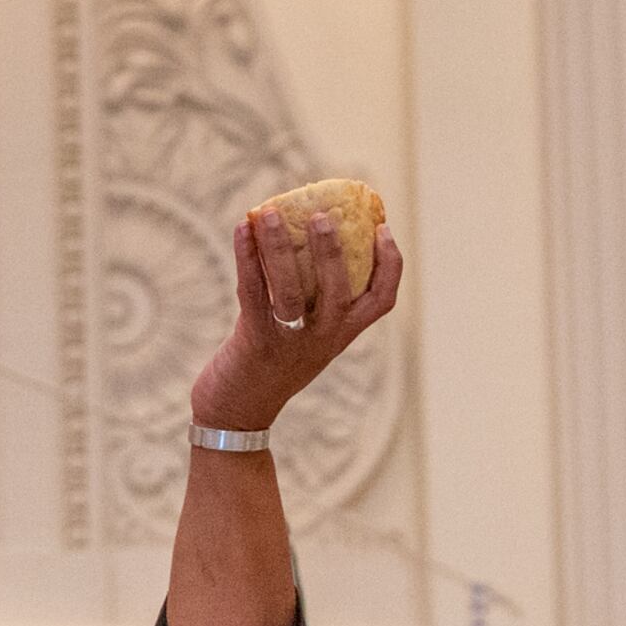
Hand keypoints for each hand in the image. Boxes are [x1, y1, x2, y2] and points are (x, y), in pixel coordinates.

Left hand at [185, 203, 403, 433]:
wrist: (237, 413)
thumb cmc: (271, 364)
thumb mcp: (303, 336)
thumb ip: (311, 300)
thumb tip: (302, 237)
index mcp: (341, 334)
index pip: (381, 300)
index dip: (389, 264)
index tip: (383, 230)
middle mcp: (322, 338)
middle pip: (338, 290)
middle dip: (332, 250)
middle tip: (321, 215)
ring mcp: (289, 341)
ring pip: (290, 288)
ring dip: (278, 247)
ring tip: (269, 212)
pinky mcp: (254, 340)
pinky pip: (251, 292)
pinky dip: (246, 257)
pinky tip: (241, 230)